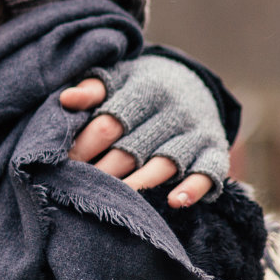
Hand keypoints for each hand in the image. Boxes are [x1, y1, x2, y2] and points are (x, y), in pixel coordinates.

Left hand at [61, 63, 221, 208]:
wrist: (190, 81)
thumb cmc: (138, 86)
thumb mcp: (116, 78)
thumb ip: (91, 89)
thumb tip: (66, 99)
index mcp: (143, 89)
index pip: (110, 123)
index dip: (85, 145)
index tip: (63, 162)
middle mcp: (173, 111)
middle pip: (133, 148)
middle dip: (104, 171)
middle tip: (81, 187)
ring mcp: (196, 132)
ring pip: (165, 163)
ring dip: (140, 184)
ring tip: (116, 200)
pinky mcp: (215, 150)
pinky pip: (209, 172)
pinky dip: (193, 188)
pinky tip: (175, 202)